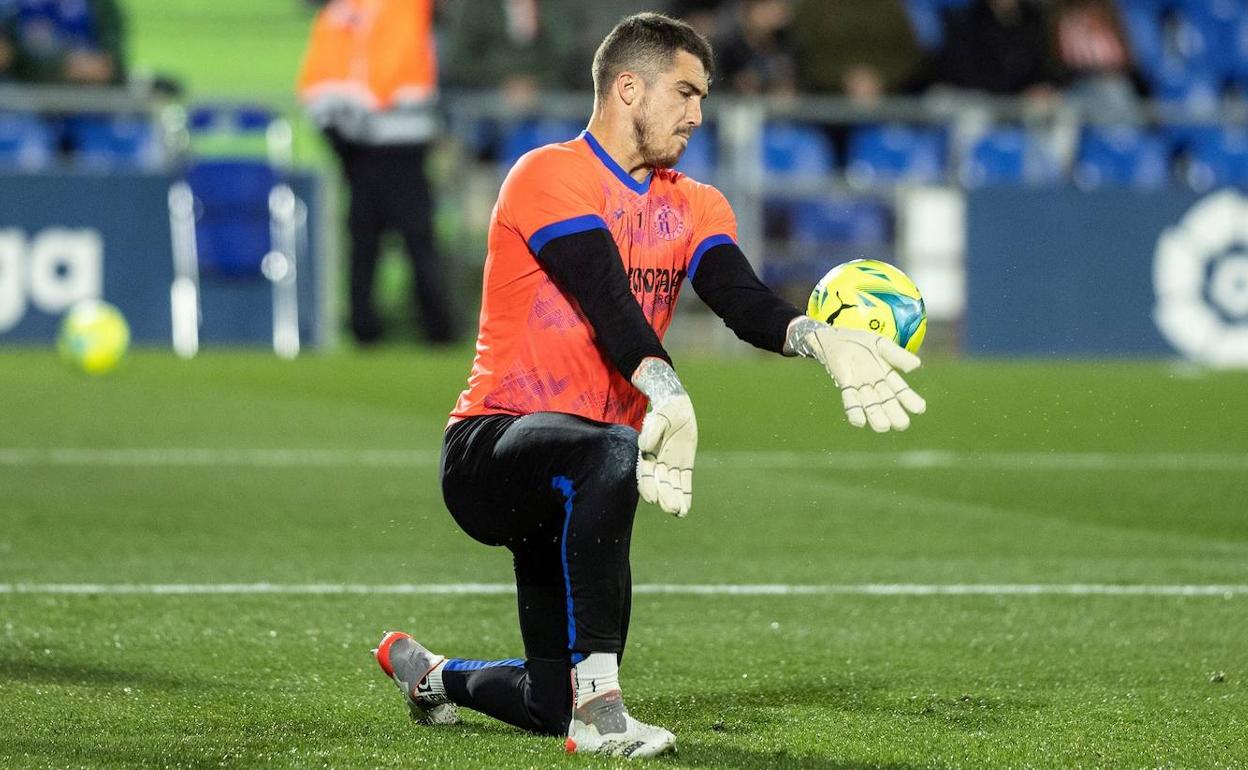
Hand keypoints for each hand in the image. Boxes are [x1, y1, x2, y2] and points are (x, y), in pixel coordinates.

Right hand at [631, 358, 695, 516]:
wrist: (678, 407)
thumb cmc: (665, 412)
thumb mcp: (659, 418)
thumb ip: (651, 432)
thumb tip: (644, 447)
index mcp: (647, 454)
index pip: (646, 474)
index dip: (648, 486)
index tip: (652, 498)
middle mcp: (658, 462)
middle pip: (660, 483)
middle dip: (665, 496)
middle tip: (671, 509)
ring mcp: (671, 465)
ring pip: (672, 486)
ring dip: (675, 499)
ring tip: (679, 513)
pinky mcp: (684, 465)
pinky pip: (684, 482)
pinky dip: (685, 494)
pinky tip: (685, 507)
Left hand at [786, 316, 925, 431]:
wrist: (836, 336)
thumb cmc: (860, 341)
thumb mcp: (881, 345)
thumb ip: (897, 355)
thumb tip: (917, 365)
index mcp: (888, 375)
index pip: (901, 391)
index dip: (910, 400)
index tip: (920, 408)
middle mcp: (875, 385)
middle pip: (887, 402)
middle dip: (894, 413)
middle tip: (902, 424)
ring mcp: (860, 386)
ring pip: (870, 405)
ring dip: (876, 416)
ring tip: (883, 427)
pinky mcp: (845, 385)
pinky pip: (850, 400)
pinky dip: (854, 410)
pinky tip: (859, 421)